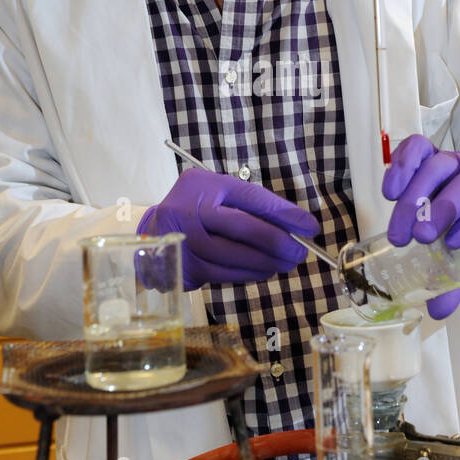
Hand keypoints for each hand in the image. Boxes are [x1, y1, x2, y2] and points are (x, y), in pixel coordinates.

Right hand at [138, 168, 318, 289]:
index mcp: (204, 184)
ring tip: (286, 263)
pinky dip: (249, 274)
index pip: (251, 197)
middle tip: (300, 252)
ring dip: (267, 262)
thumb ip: (247, 207)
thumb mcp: (216, 196)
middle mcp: (190, 209)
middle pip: (245, 227)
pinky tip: (264, 272)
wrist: (150, 235)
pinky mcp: (184, 266)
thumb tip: (293, 227)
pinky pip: (224, 273)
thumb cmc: (194, 212)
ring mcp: (185, 240)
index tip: (310, 226)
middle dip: (279, 242)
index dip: (284, 213)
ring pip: (236, 255)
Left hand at [382, 136, 459, 318]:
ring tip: (424, 237)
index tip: (389, 194)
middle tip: (401, 235)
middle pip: (436, 164)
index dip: (402, 165)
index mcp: (443, 171)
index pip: (419, 150)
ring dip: (440, 208)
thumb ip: (444, 276)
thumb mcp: (455, 254)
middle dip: (413, 198)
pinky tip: (456, 242)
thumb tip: (434, 311)